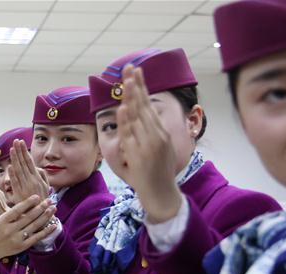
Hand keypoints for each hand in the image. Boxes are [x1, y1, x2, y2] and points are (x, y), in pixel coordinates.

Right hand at [0, 196, 58, 264]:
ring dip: (45, 216)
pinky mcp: (22, 246)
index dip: (28, 202)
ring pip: (34, 226)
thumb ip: (13, 214)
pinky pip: (36, 237)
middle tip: (49, 200)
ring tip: (53, 208)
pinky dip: (46, 231)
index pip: (17, 210)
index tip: (37, 196)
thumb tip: (30, 204)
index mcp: (3, 221)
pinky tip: (54, 225)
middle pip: (29, 217)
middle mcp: (10, 230)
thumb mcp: (0, 220)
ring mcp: (17, 239)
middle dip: (41, 207)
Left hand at [8, 139, 49, 202]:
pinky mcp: (20, 194)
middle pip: (24, 163)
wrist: (41, 215)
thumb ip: (42, 176)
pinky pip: (16, 183)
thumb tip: (38, 167)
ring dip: (15, 159)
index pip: (29, 161)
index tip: (20, 143)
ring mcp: (26, 186)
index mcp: (37, 177)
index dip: (24, 152)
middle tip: (16, 141)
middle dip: (20, 151)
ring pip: (19, 170)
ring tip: (12, 149)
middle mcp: (32, 180)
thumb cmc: (42, 200)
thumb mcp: (45, 186)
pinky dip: (13, 175)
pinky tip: (10, 167)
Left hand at [116, 64, 183, 223]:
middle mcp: (156, 134)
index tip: (135, 71)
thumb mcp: (157, 148)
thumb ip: (150, 132)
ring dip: (131, 98)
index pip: (147, 104)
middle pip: (143, 106)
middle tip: (129, 67)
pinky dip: (127, 122)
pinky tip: (123, 108)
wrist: (162, 194)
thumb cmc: (157, 173)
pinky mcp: (140, 155)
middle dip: (136, 85)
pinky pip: (131, 136)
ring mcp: (148, 144)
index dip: (141, 87)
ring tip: (125, 80)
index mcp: (159, 131)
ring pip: (137, 117)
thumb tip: (141, 117)